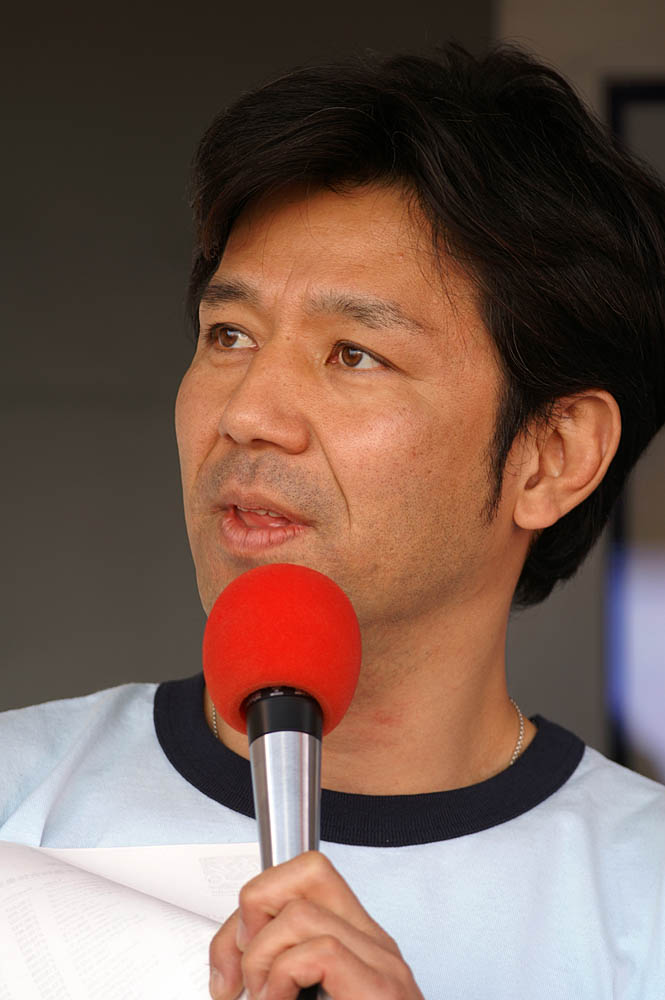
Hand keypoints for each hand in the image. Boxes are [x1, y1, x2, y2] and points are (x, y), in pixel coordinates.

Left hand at [208, 850, 424, 999]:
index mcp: (356, 947)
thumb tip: (229, 964)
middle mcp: (373, 947)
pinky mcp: (380, 991)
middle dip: (253, 908)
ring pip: (302, 911)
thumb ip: (283, 977)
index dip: (256, 902)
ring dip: (260, 958)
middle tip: (241, 967)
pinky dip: (283, 976)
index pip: (305, 879)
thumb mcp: (306, 998)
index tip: (233, 956)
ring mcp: (381, 966)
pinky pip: (322, 949)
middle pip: (308, 871)